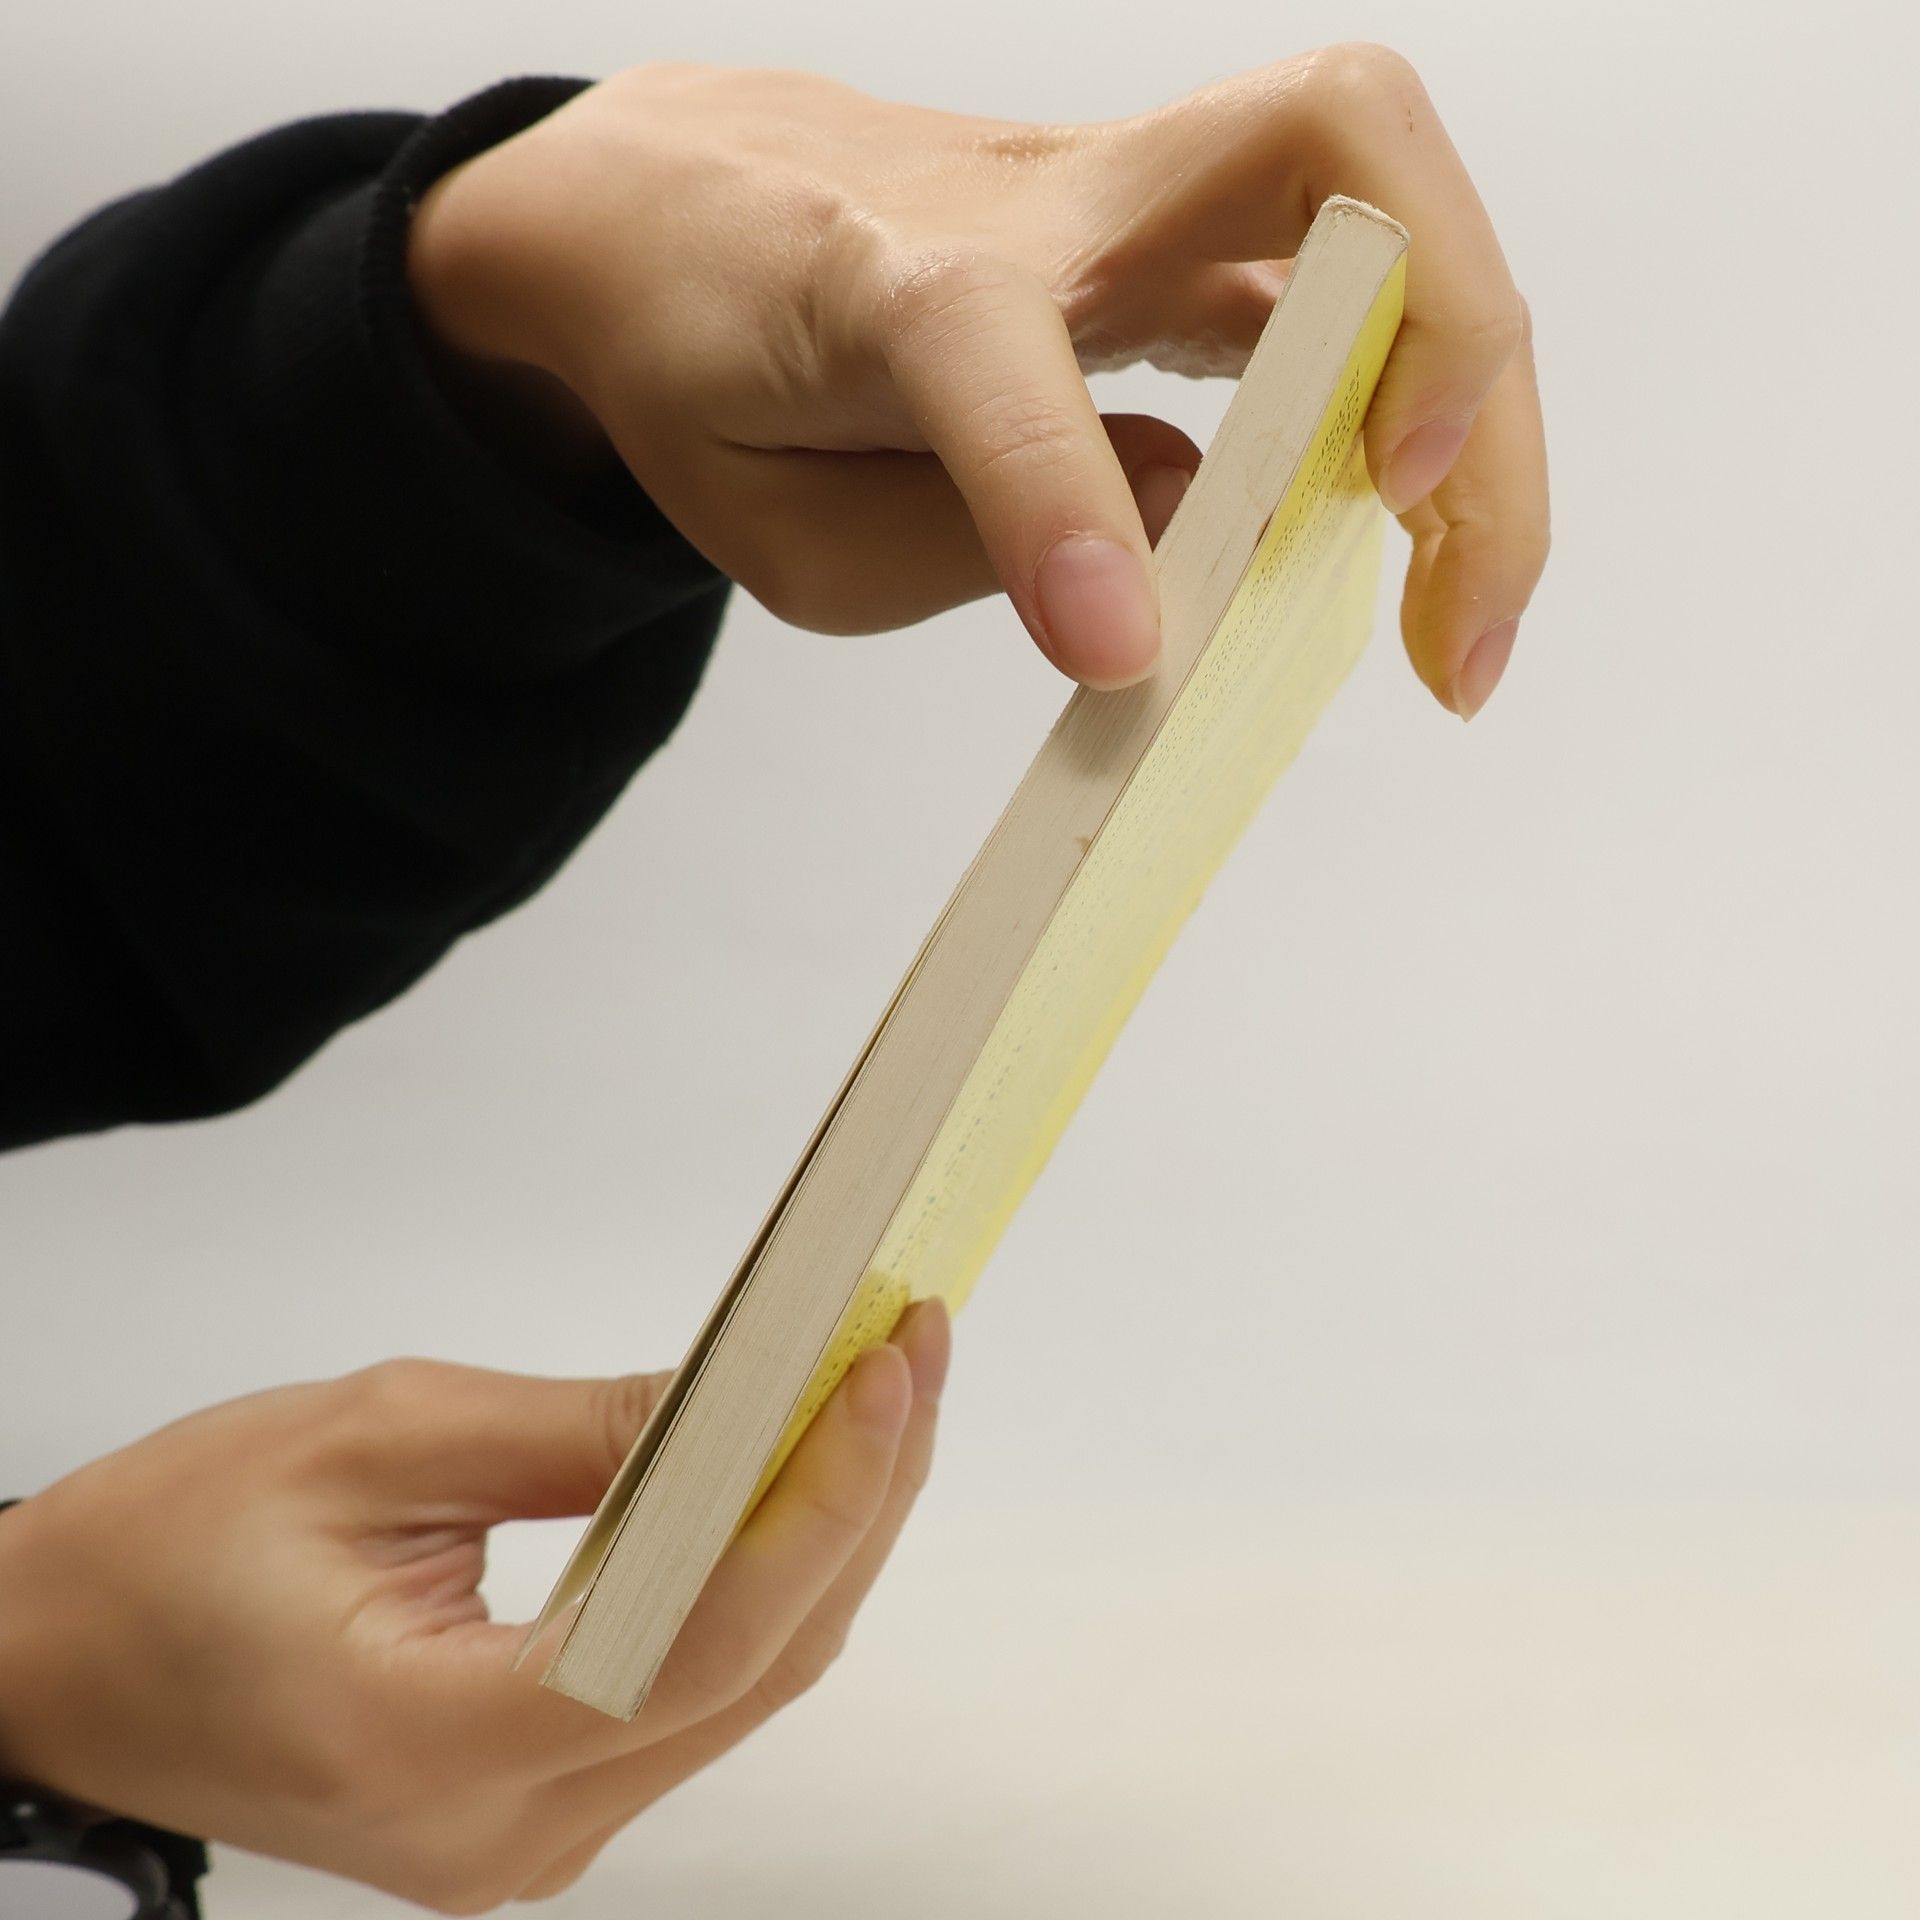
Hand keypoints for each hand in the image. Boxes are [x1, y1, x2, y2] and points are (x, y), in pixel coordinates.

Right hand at [0, 1302, 949, 1911]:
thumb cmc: (160, 1554)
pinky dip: (754, 1576)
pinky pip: (691, 1689)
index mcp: (439, 1746)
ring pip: (743, 1680)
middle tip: (908, 1349)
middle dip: (856, 1497)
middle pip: (757, 1664)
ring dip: (820, 1532)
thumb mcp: (371, 1441)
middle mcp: (503, 1829)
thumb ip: (578, 1432)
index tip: (888, 1368)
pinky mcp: (531, 1797)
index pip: (706, 1640)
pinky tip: (788, 1477)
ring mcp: (524, 1832)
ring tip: (871, 1393)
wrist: (54, 1665)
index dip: (825, 1498)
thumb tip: (745, 1396)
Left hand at [409, 50, 1546, 713]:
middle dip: (1459, 357)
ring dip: (1483, 396)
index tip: (1117, 650)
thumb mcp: (776, 520)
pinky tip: (1408, 539)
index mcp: (887, 284)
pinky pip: (1349, 272)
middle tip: (1447, 596)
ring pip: (1386, 192)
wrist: (671, 202)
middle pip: (1334, 148)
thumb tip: (1182, 528)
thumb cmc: (710, 363)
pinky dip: (1420, 401)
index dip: (1064, 504)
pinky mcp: (1170, 228)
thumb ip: (962, 540)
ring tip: (1458, 612)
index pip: (1001, 364)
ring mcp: (1125, 194)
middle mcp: (1039, 203)